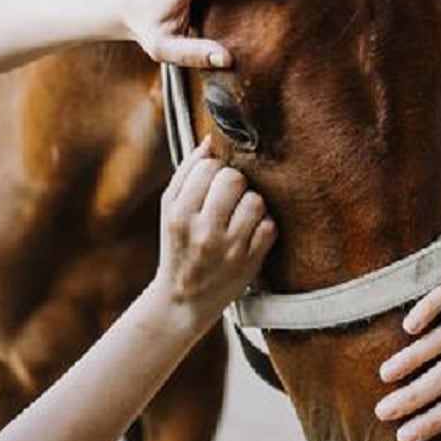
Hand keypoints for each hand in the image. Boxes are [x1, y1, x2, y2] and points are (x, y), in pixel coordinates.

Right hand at [154, 137, 276, 322]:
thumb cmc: (179, 246)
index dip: (214, 169)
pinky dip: (263, 226)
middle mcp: (203, 232)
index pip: (208, 167)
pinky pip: (270, 226)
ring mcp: (229, 249)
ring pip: (256, 200)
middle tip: (229, 195)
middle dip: (235, 181)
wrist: (183, 300)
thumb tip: (210, 140)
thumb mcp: (170, 210)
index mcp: (178, 214)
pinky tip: (250, 233)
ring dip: (252, 202)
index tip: (212, 183)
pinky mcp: (251, 262)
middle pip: (234, 179)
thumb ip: (187, 173)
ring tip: (240, 214)